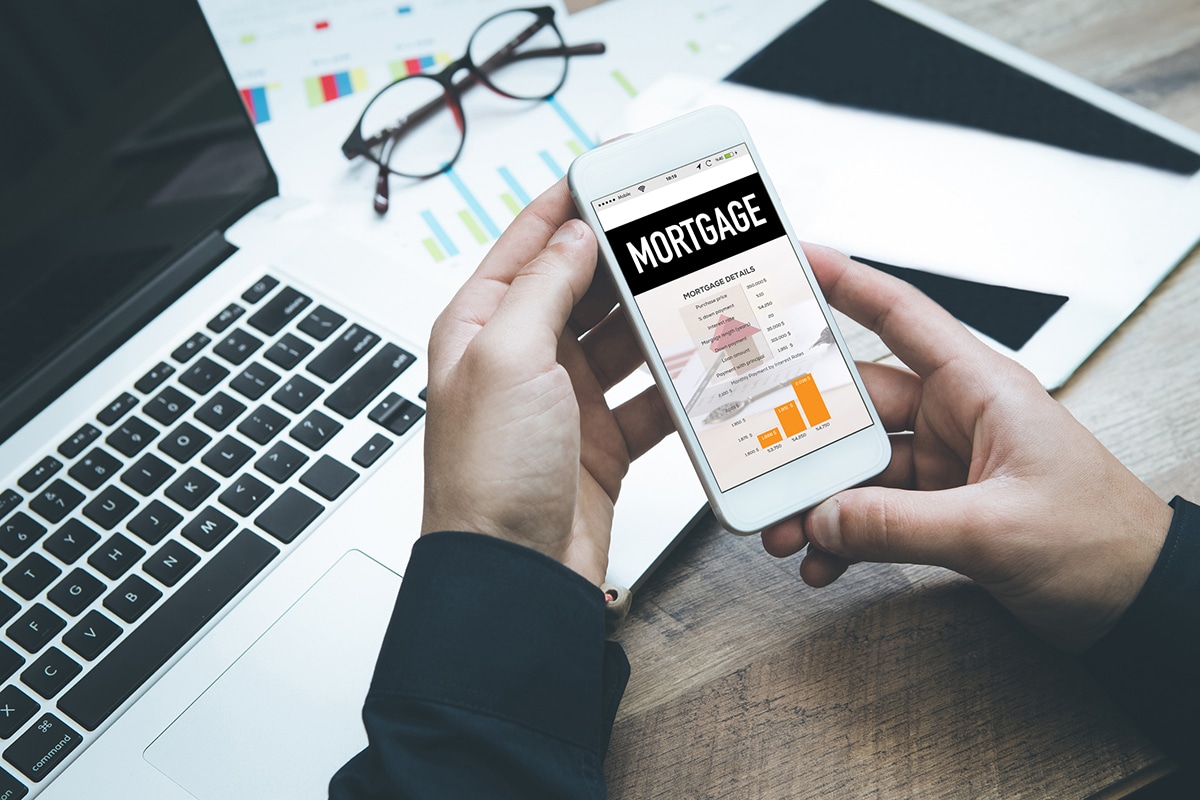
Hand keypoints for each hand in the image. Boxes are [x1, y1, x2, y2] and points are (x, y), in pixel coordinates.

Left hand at [421, 179, 674, 586]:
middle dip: (628, 258)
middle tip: (677, 230)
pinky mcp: (601, 440)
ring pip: (623, 339)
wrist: (512, 576)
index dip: (570, 203)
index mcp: (481, 327)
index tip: (615, 171)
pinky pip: (649, 396)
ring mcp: (564, 400)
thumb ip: (542, 287)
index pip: (529, 244)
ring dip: (658, 318)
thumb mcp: (507, 358)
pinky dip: (678, 382)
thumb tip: (574, 235)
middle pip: (583, 286)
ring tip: (700, 288)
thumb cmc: (486, 476)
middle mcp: (521, 358)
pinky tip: (705, 364)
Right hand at [761, 245, 1172, 651]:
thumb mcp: (996, 530)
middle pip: (857, 407)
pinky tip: (822, 562)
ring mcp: (946, 466)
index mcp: (980, 389)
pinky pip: (874, 514)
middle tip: (755, 457)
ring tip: (783, 532)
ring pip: (857, 468)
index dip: (845, 282)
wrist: (1140, 605)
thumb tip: (824, 519)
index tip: (793, 263)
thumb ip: (900, 525)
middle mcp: (957, 418)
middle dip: (802, 438)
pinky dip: (844, 538)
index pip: (901, 315)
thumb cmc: (1102, 544)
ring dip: (817, 500)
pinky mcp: (942, 511)